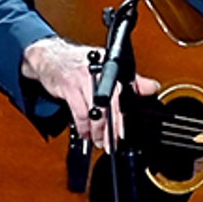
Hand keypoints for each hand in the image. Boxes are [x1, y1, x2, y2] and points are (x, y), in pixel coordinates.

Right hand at [20, 36, 160, 148]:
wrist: (51, 58)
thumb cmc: (81, 64)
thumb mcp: (107, 68)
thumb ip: (131, 80)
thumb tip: (152, 87)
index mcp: (111, 66)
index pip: (124, 92)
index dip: (124, 114)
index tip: (125, 131)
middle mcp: (98, 71)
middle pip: (110, 104)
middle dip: (113, 128)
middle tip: (114, 143)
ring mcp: (82, 79)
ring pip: (94, 111)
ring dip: (97, 131)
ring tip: (101, 141)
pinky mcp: (68, 88)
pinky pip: (78, 113)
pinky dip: (83, 127)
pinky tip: (86, 133)